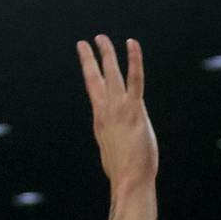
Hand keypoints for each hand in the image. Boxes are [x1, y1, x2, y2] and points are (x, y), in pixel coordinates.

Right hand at [76, 35, 157, 188]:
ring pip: (111, 74)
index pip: (95, 93)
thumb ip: (116, 145)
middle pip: (95, 79)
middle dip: (90, 59)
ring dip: (106, 54)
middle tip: (86, 43)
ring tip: (101, 38)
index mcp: (100, 121)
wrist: (129, 181)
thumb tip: (118, 151)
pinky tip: (131, 44)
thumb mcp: (115, 156)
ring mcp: (118, 110)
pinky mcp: (134, 110)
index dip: (91, 77)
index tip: (88, 66)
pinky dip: (133, 60)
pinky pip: (135, 79)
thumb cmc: (125, 175)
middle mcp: (105, 112)